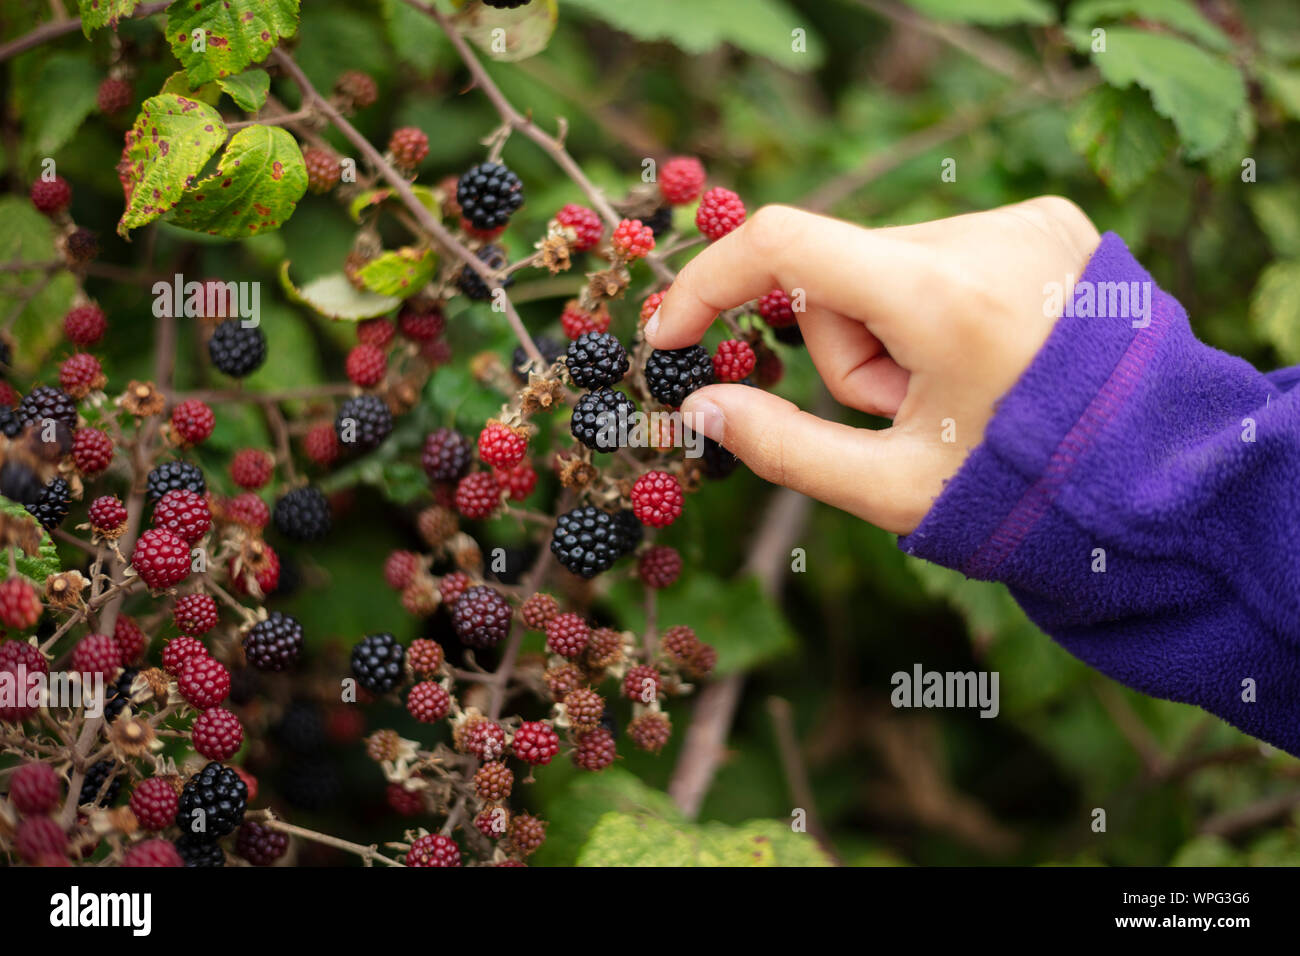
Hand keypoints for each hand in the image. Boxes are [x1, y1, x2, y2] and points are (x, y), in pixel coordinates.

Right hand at [645, 196, 1101, 533]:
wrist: (1156, 481)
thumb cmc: (1020, 495)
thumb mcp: (888, 488)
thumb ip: (780, 447)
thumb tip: (698, 406)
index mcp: (944, 298)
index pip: (786, 245)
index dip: (710, 283)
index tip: (671, 334)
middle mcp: (986, 236)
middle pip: (837, 271)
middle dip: (843, 347)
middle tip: (902, 411)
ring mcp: (1024, 221)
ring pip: (886, 262)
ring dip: (891, 330)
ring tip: (954, 392)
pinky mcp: (1048, 222)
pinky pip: (940, 251)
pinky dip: (934, 305)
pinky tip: (984, 357)